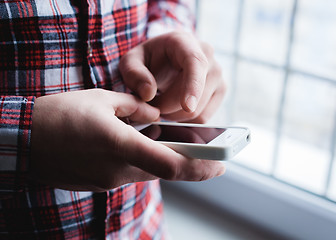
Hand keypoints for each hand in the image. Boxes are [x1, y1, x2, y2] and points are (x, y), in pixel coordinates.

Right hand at [30, 89, 224, 191]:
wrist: (24, 140)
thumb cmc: (60, 115)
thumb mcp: (103, 100)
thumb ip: (136, 107)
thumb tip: (156, 115)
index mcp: (120, 145)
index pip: (170, 164)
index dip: (200, 167)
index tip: (221, 165)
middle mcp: (118, 170)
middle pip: (165, 172)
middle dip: (191, 166)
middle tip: (211, 157)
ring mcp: (109, 181)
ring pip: (149, 172)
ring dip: (165, 160)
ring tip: (173, 143)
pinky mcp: (101, 183)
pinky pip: (132, 173)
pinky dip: (144, 161)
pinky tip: (141, 145)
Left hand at [120, 31, 225, 122]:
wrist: (164, 59)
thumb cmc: (148, 60)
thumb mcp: (131, 62)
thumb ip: (134, 74)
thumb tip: (148, 93)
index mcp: (185, 42)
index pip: (196, 63)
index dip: (193, 86)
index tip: (187, 106)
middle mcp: (207, 55)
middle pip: (196, 94)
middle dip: (168, 107)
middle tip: (151, 104)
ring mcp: (217, 74)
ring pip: (200, 110)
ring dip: (175, 115)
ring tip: (162, 104)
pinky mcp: (220, 91)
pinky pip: (204, 117)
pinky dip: (186, 120)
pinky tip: (174, 109)